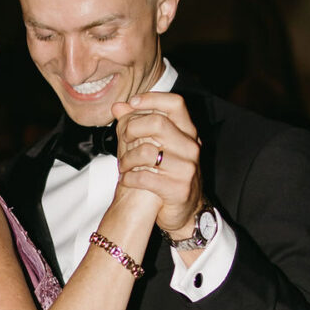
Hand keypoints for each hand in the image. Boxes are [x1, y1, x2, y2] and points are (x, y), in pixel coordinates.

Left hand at [113, 92, 201, 235]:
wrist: (186, 211)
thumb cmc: (169, 174)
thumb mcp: (159, 146)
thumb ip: (138, 124)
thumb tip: (118, 106)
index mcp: (188, 132)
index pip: (175, 103)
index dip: (152, 98)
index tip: (131, 103)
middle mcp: (191, 147)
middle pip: (158, 123)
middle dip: (132, 128)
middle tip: (123, 138)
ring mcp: (187, 168)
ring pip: (147, 151)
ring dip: (127, 158)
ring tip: (123, 165)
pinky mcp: (179, 189)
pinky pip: (144, 177)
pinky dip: (129, 178)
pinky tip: (126, 180)